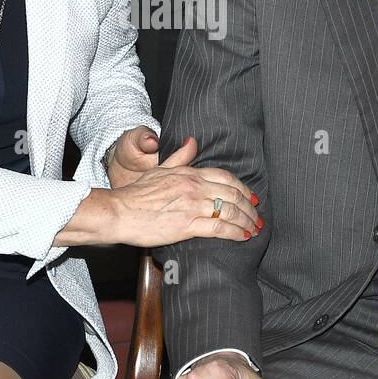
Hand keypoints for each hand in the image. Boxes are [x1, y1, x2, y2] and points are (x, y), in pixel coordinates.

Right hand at [55, 135, 261, 248]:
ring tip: (253, 229)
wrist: (120, 212)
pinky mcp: (188, 226)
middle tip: (257, 217)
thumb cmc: (137, 193)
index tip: (251, 198)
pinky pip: (219, 227)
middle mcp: (194, 187)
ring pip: (230, 211)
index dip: (243, 188)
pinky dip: (235, 232)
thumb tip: (193, 142)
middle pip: (233, 194)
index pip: (225, 177)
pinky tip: (242, 236)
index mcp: (189, 173)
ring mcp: (192, 206)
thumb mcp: (160, 169)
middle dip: (250, 207)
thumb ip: (180, 156)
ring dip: (246, 221)